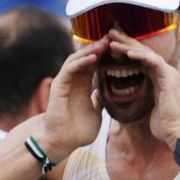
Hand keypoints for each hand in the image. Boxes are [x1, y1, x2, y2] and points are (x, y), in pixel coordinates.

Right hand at [40, 37, 107, 160]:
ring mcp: (66, 81)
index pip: (96, 65)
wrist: (62, 142)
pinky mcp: (59, 84)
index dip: (107, 56)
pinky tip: (93, 57)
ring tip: (104, 44)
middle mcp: (74, 80)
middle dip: (100, 47)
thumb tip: (108, 93)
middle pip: (88, 57)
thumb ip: (100, 100)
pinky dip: (81, 62)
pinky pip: (70, 68)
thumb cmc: (78, 130)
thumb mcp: (96, 113)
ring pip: (78, 59)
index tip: (121, 48)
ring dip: (91, 51)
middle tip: (114, 38)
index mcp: (84, 85)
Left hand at [107, 30, 179, 146]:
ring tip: (113, 40)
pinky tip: (127, 52)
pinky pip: (153, 62)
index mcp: (160, 76)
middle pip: (143, 51)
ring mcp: (169, 73)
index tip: (112, 43)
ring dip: (128, 46)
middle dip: (126, 41)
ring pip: (146, 53)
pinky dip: (140, 56)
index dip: (127, 48)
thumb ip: (142, 92)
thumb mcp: (148, 104)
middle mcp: (166, 71)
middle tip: (110, 32)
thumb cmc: (162, 123)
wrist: (175, 132)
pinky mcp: (169, 78)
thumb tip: (129, 90)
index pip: (142, 57)